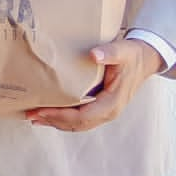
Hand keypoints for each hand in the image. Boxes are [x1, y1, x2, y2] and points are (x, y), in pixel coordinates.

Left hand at [25, 37, 162, 131]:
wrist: (145, 59)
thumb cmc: (132, 55)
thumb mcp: (123, 51)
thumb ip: (109, 53)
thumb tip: (94, 55)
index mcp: (112, 103)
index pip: (83, 116)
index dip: (61, 116)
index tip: (42, 110)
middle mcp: (108, 112)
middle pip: (77, 124)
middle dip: (53, 121)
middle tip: (30, 114)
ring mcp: (105, 112)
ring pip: (77, 124)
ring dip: (56, 122)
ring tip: (34, 117)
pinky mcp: (101, 108)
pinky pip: (80, 118)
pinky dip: (64, 118)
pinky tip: (49, 113)